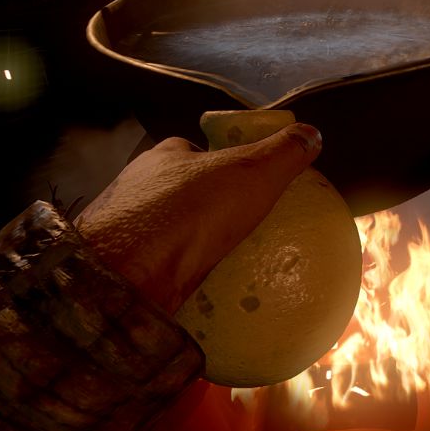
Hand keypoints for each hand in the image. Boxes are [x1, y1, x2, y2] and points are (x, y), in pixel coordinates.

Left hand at [74, 124, 322, 313]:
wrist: (123, 276)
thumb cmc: (187, 213)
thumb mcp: (250, 174)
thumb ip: (282, 154)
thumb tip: (312, 134)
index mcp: (162, 158)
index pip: (195, 150)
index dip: (220, 161)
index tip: (246, 184)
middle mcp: (137, 189)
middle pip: (178, 192)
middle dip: (204, 208)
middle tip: (241, 231)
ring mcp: (123, 230)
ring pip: (163, 233)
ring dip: (187, 246)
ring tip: (225, 267)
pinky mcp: (118, 269)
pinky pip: (154, 270)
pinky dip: (175, 278)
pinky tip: (200, 296)